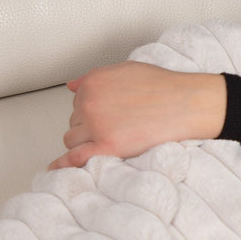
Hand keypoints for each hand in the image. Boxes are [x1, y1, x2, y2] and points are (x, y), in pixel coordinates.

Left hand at [48, 61, 226, 168]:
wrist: (185, 103)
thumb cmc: (162, 86)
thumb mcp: (125, 70)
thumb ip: (94, 78)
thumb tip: (71, 85)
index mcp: (93, 82)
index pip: (77, 101)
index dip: (93, 109)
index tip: (109, 114)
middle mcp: (89, 102)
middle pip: (75, 121)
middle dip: (89, 125)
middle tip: (116, 126)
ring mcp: (97, 126)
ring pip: (73, 140)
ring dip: (85, 142)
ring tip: (109, 140)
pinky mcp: (107, 147)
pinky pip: (75, 158)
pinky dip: (63, 164)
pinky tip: (55, 169)